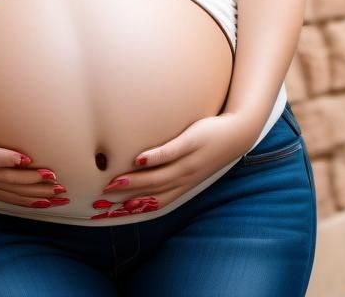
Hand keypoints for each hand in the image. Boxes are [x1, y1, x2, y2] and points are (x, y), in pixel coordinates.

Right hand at [91, 112, 259, 218]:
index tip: (116, 211)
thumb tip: (150, 169)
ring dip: (137, 181)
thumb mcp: (193, 164)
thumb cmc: (210, 147)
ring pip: (160, 176)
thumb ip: (174, 169)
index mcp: (185, 184)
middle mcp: (185, 177)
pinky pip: (172, 152)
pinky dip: (156, 158)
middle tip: (106, 197)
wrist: (237, 133)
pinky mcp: (192, 142)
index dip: (137, 207)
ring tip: (117, 181)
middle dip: (130, 196)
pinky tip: (140, 159)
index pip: (158, 202)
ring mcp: (189, 161)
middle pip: (154, 192)